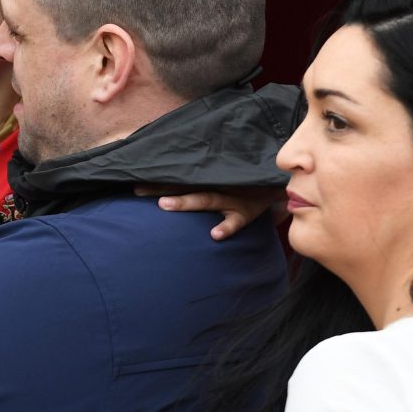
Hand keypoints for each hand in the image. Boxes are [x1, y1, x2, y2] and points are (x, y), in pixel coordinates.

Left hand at [134, 185, 288, 240]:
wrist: (282, 181)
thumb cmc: (245, 181)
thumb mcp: (223, 176)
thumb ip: (200, 180)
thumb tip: (168, 183)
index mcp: (209, 177)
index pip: (177, 176)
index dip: (155, 178)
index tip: (131, 180)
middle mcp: (217, 184)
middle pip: (184, 185)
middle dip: (160, 187)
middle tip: (137, 190)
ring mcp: (233, 197)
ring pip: (206, 198)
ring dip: (185, 201)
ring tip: (164, 205)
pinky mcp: (249, 211)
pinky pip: (237, 221)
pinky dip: (226, 226)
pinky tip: (214, 235)